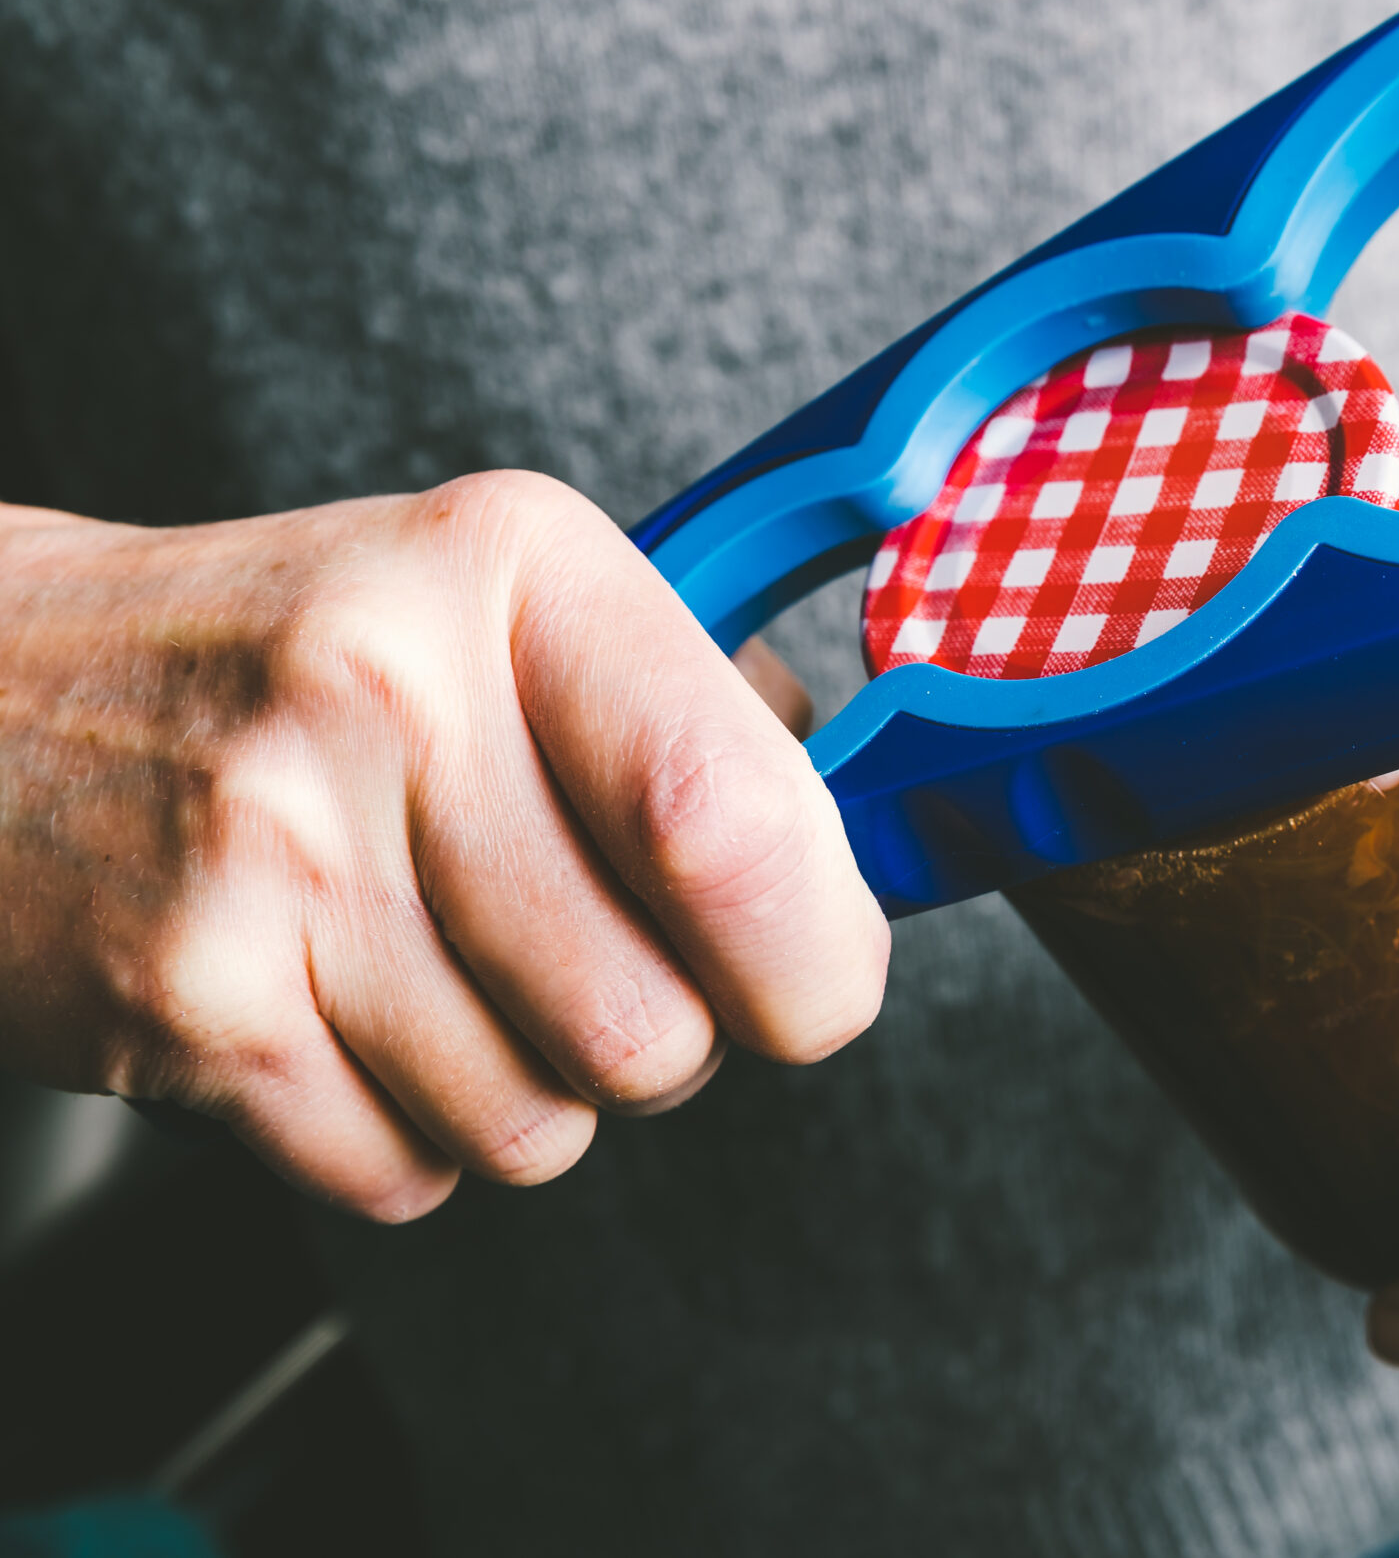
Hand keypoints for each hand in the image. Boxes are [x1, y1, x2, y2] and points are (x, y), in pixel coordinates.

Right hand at [0, 472, 886, 1220]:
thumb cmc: (291, 661)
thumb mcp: (503, 600)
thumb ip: (700, 705)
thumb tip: (861, 848)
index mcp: (518, 572)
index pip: (739, 821)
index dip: (818, 951)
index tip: (816, 978)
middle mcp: (393, 694)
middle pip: (660, 1026)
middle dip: (663, 1041)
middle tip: (585, 962)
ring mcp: (276, 854)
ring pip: (541, 1124)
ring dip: (527, 1090)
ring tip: (439, 969)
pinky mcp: (189, 1001)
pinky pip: (405, 1173)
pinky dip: (401, 1134)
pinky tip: (344, 1013)